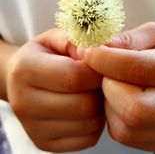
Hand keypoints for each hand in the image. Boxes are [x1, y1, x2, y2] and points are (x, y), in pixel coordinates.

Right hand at [7, 29, 104, 151]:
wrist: (23, 80)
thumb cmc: (45, 55)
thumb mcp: (57, 37)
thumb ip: (78, 40)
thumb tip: (99, 52)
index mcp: (25, 70)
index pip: (75, 76)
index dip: (98, 69)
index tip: (104, 63)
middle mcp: (24, 103)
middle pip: (84, 104)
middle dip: (100, 90)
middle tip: (100, 78)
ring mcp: (33, 128)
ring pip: (89, 123)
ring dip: (99, 106)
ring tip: (92, 91)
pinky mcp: (45, 143)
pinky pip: (87, 138)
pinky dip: (94, 122)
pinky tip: (87, 106)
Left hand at [81, 22, 154, 151]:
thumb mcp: (154, 35)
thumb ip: (127, 39)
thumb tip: (95, 49)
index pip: (140, 69)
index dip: (106, 60)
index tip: (89, 51)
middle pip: (135, 108)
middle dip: (108, 86)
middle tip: (105, 71)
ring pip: (126, 127)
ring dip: (109, 102)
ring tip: (115, 83)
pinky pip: (123, 135)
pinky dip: (113, 115)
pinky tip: (120, 98)